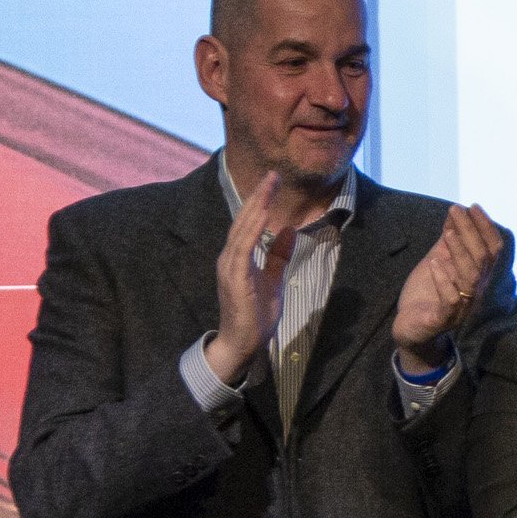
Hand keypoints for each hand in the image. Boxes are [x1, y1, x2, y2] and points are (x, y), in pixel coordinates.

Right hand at [209, 169, 292, 384]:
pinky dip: (253, 230)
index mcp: (239, 257)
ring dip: (256, 207)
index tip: (273, 183)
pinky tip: (263, 215)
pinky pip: (244, 248)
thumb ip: (278, 256)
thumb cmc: (256, 314)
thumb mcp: (274, 279)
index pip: (249, 223)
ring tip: (268, 187)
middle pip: (244, 220)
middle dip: (259, 197)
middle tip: (272, 175)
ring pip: (242, 229)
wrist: (244, 341)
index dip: (261, 202)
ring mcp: (230, 266)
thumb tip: (287, 230)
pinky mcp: (234, 277)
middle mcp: (230, 257)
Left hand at [390, 202, 506, 371]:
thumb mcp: (438, 261)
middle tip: (457, 211)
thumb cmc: (428, 294)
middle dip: (471, 233)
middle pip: (483, 260)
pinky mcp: (444, 318)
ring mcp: (463, 307)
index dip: (485, 228)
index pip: (492, 250)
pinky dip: (443, 280)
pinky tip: (435, 264)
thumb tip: (455, 213)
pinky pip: (451, 300)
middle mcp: (476, 292)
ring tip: (447, 234)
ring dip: (460, 254)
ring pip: (471, 278)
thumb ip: (449, 241)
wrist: (413, 328)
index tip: (472, 206)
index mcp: (478, 277)